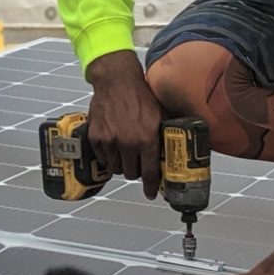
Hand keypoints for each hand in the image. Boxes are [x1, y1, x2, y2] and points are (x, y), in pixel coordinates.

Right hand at [84, 51, 166, 197]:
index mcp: (147, 139)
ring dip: (121, 164)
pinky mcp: (96, 137)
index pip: (150, 172)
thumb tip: (177, 150)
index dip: (151, 186)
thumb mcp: (160, 115)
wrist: (117, 81)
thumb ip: (165, 135)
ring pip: (115, 167)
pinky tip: (112, 145)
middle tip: (137, 162)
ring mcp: (109, 141)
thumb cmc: (139, 96)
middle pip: (131, 173)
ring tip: (124, 153)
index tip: (151, 193)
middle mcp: (128, 143)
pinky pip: (102, 158)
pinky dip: (107, 156)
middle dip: (135, 170)